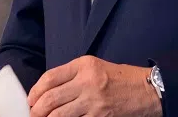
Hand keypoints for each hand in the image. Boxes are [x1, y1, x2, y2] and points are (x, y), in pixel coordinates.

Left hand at [28, 56, 160, 116]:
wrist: (147, 90)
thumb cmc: (121, 79)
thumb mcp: (96, 67)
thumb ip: (73, 76)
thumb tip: (48, 91)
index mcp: (84, 65)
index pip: (50, 78)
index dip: (35, 91)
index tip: (31, 100)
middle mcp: (87, 81)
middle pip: (50, 98)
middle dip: (36, 110)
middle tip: (33, 114)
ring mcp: (93, 101)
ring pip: (58, 115)